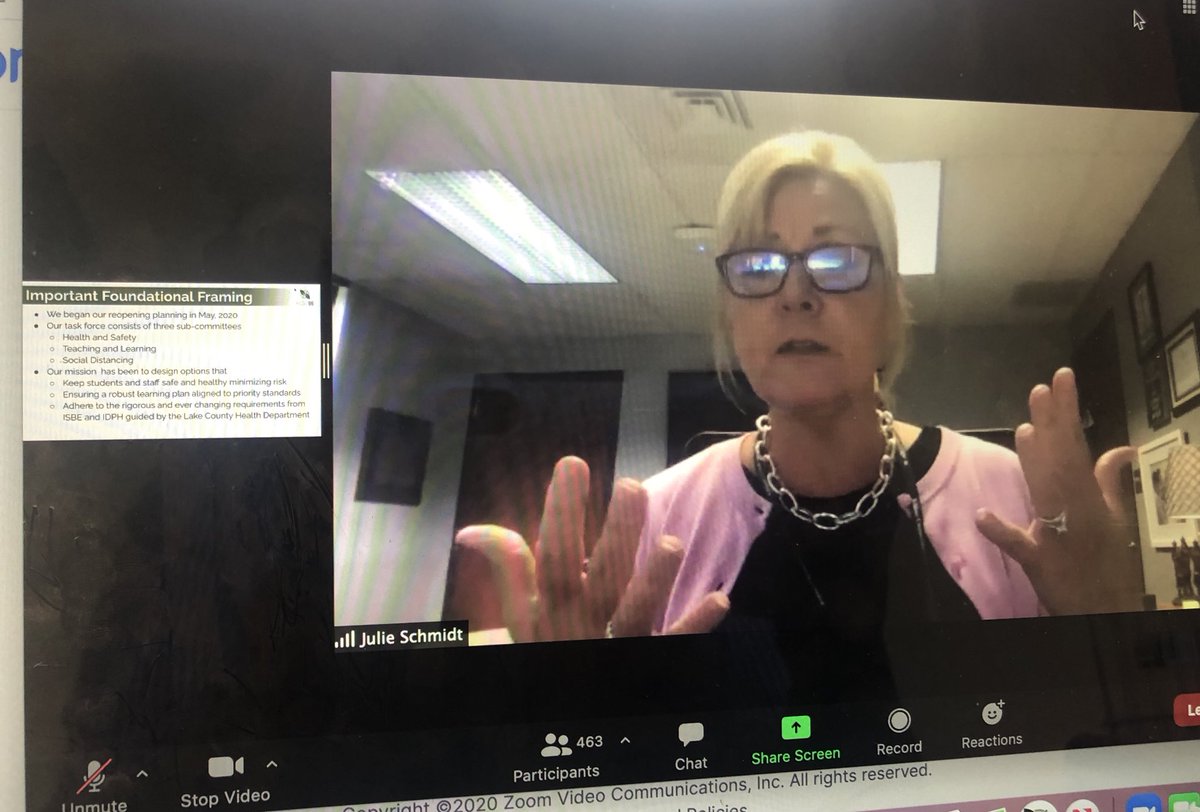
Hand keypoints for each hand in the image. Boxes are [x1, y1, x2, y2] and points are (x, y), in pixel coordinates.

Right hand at [455, 456, 728, 641]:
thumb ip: (507, 568)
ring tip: (671, 543)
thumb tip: (471, 531)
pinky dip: (695, 625)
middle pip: (601, 578)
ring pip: (637, 613)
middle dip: (616, 533)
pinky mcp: (651, 662)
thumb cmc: (546, 646)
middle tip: (632, 486)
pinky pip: (674, 646)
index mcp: (551, 606)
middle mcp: (584, 624)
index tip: (573, 464)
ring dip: (655, 580)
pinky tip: (719, 598)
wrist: (563, 714)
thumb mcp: (521, 614)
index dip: (561, 511)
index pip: (553, 554)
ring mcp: (619, 646)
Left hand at [976, 368, 1141, 614]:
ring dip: (1034, 462)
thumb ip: (1109, 480)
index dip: (1068, 413)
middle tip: (1042, 389)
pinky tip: (982, 514)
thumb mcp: (1113, 518)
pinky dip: (1001, 530)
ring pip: (1045, 492)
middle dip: (1052, 425)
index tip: (1061, 379)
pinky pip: (1018, 545)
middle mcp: (1075, 511)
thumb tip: (1122, 447)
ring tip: (1024, 426)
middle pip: (1061, 463)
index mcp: (1091, 499)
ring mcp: (1056, 536)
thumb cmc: (1105, 560)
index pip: (1077, 448)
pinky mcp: (1037, 561)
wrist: (1103, 607)